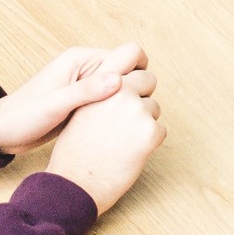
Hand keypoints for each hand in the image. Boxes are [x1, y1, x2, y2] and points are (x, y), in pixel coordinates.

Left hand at [0, 42, 144, 154]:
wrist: (2, 133)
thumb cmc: (23, 116)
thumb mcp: (55, 104)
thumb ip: (87, 91)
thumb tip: (120, 81)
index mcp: (81, 59)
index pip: (129, 54)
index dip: (137, 73)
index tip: (133, 97)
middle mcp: (87, 68)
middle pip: (130, 71)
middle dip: (135, 89)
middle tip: (125, 113)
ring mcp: (86, 86)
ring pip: (123, 89)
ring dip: (126, 103)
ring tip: (118, 125)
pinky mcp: (85, 103)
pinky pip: (111, 103)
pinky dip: (116, 113)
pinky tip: (111, 130)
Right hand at [45, 67, 163, 214]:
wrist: (74, 182)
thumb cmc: (73, 149)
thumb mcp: (80, 108)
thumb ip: (100, 91)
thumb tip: (120, 82)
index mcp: (103, 81)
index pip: (130, 52)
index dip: (137, 62)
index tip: (138, 73)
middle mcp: (122, 91)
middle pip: (148, 80)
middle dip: (141, 96)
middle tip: (125, 119)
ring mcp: (138, 111)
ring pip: (154, 108)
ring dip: (143, 122)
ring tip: (120, 140)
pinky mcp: (151, 132)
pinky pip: (160, 130)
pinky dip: (149, 141)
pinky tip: (129, 152)